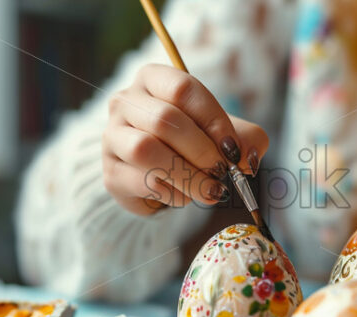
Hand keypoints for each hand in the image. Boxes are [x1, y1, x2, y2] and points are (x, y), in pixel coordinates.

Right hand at [103, 64, 268, 214]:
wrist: (158, 175)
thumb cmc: (194, 144)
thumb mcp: (224, 134)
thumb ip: (245, 139)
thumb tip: (246, 158)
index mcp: (153, 79)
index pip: (182, 88)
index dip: (213, 119)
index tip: (233, 148)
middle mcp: (125, 102)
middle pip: (164, 119)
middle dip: (202, 150)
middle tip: (223, 172)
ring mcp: (112, 137)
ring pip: (146, 151)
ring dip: (187, 175)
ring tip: (211, 191)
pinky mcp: (110, 173)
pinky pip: (140, 181)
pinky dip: (171, 193)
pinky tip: (185, 196)